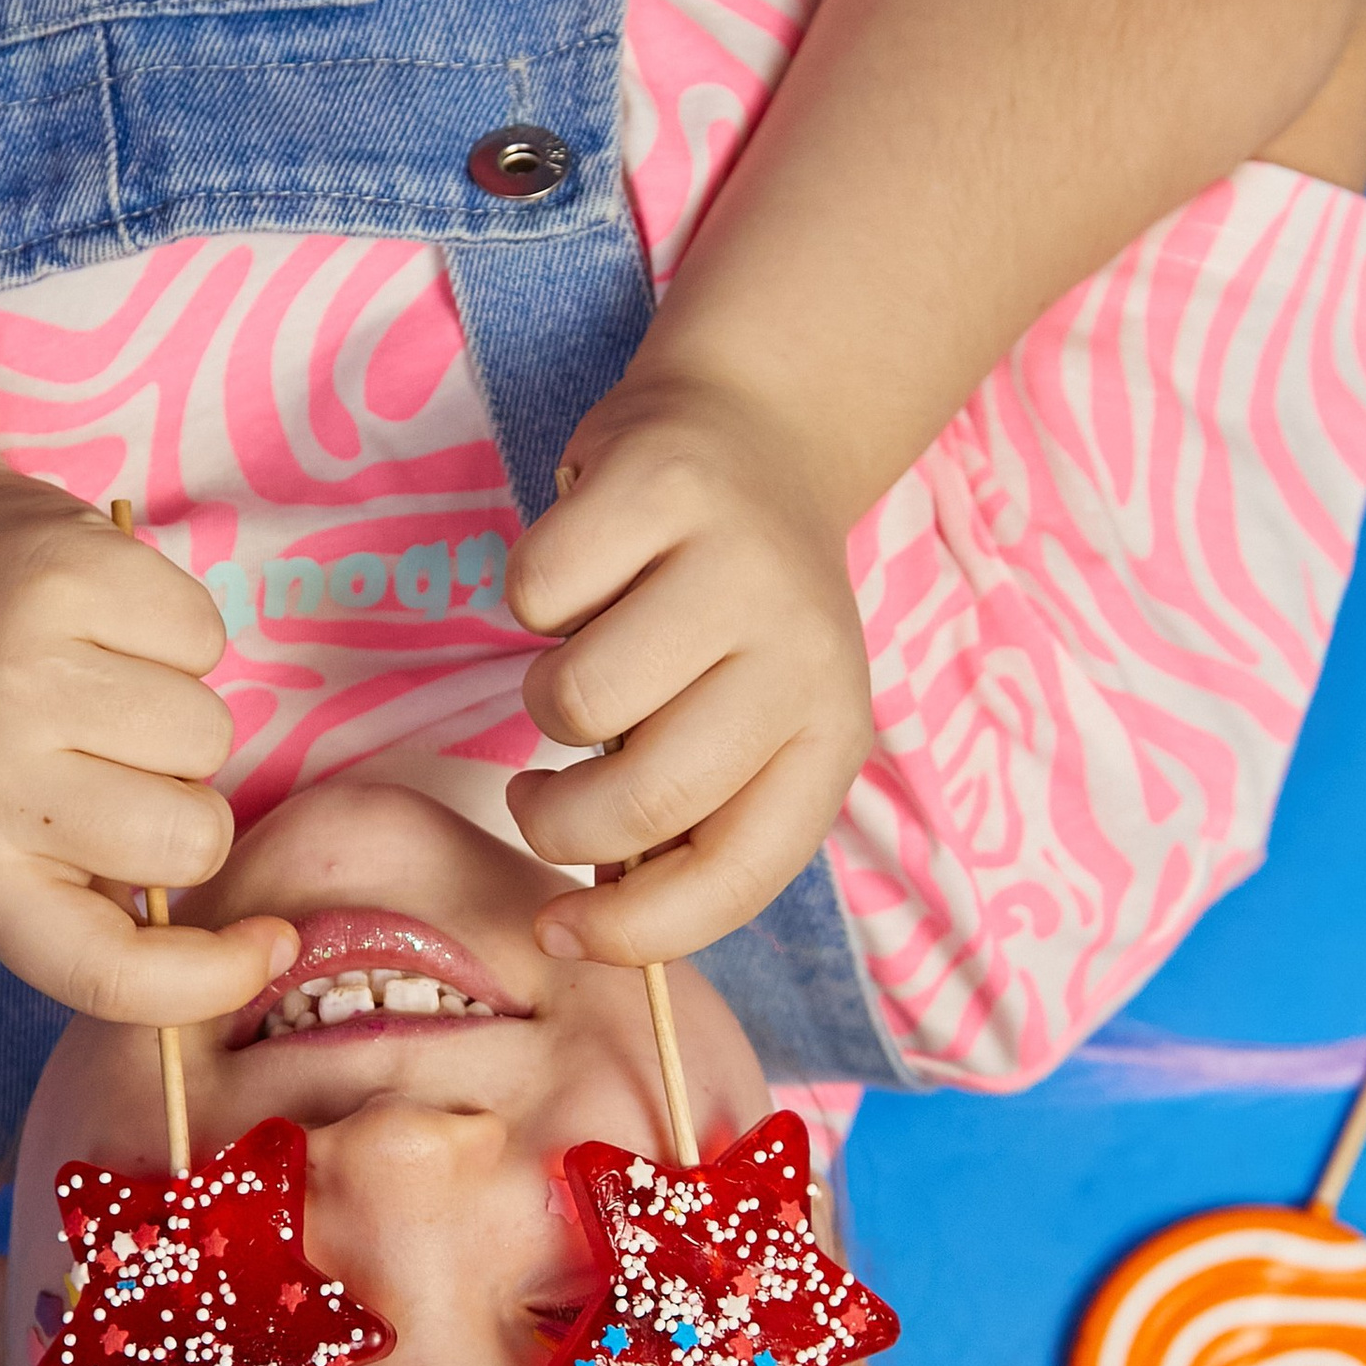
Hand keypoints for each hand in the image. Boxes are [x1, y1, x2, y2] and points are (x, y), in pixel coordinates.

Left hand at [0, 469, 295, 1021]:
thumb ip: (95, 903)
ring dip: (181, 714)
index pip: (104, 972)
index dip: (209, 980)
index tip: (270, 946)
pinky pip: (204, 637)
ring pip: (211, 735)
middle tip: (119, 763)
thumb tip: (243, 951)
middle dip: (187, 804)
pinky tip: (109, 627)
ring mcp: (22, 668)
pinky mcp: (66, 575)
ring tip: (106, 686)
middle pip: (192, 840)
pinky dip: (177, 635)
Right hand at [501, 369, 873, 964]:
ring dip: (545, 696)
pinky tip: (587, 568)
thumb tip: (585, 920)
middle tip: (536, 793)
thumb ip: (688, 818)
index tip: (557, 932)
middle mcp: (802, 653)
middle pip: (644, 803)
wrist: (757, 433)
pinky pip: (536, 594)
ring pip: (576, 701)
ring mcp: (735, 564)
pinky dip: (535, 595)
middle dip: (555, 823)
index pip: (738, 875)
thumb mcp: (745, 720)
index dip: (636, 932)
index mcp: (831, 735)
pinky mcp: (660, 485)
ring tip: (588, 651)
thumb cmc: (729, 611)